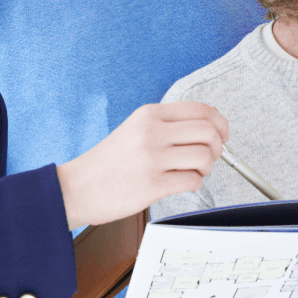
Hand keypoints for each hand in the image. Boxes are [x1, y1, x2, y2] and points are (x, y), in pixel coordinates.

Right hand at [57, 102, 228, 228]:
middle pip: (209, 131)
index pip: (201, 109)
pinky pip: (193, 181)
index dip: (220, 123)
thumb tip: (209, 128)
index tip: (221, 135)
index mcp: (149, 114)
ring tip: (191, 172)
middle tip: (208, 157)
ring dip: (206, 167)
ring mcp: (152, 158)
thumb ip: (167, 125)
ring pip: (205, 156)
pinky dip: (194, 183)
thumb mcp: (134, 129)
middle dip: (217, 147)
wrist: (76, 187)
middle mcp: (152, 132)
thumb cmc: (107, 162)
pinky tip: (180, 183)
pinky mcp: (152, 185)